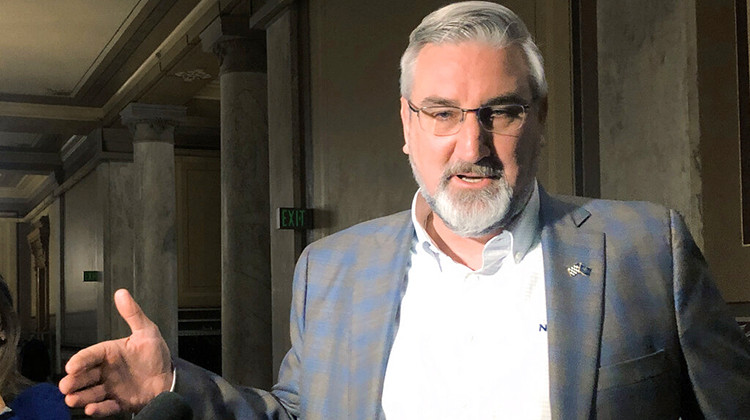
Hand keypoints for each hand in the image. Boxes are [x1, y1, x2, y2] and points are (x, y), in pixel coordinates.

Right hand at [58, 289, 173, 416]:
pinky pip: (106, 407)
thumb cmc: (155, 354)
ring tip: (73, 399)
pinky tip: (91, 409)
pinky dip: (98, 409)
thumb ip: (133, 314)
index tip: (71, 366)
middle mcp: (107, 371)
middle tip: (66, 385)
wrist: (169, 378)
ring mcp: (111, 387)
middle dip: (74, 381)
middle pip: (85, 376)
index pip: (91, 355)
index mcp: (110, 353)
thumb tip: (122, 293)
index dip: (80, 360)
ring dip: (81, 396)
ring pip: (91, 393)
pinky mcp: (119, 402)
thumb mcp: (147, 331)